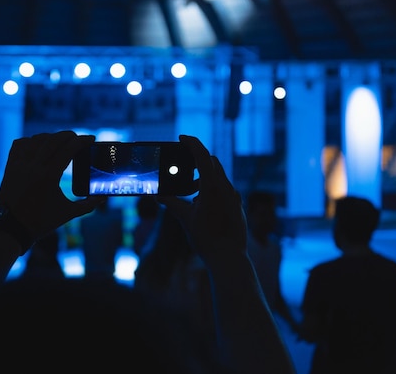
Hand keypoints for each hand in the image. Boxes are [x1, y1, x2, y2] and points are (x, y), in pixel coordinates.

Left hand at [0, 130, 102, 238]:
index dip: (82, 141)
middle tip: (78, 138)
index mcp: (49, 176)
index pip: (68, 149)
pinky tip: (39, 144)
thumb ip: (88, 205)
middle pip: (54, 140)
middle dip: (69, 135)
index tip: (91, 138)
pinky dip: (31, 140)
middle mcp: (33, 167)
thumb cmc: (41, 222)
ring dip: (51, 137)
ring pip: (37, 139)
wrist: (11, 229)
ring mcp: (19, 165)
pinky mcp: (10, 167)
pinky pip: (20, 144)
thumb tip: (103, 198)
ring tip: (61, 141)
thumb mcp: (68, 214)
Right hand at [158, 135, 246, 263]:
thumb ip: (171, 202)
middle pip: (212, 163)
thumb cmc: (206, 238)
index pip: (202, 156)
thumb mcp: (185, 218)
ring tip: (191, 191)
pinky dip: (213, 190)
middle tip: (183, 164)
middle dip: (197, 161)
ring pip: (219, 177)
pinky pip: (225, 190)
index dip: (192, 143)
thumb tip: (157, 194)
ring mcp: (235, 197)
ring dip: (204, 177)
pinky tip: (203, 205)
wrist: (229, 258)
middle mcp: (227, 188)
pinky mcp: (238, 207)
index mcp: (212, 186)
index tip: (182, 137)